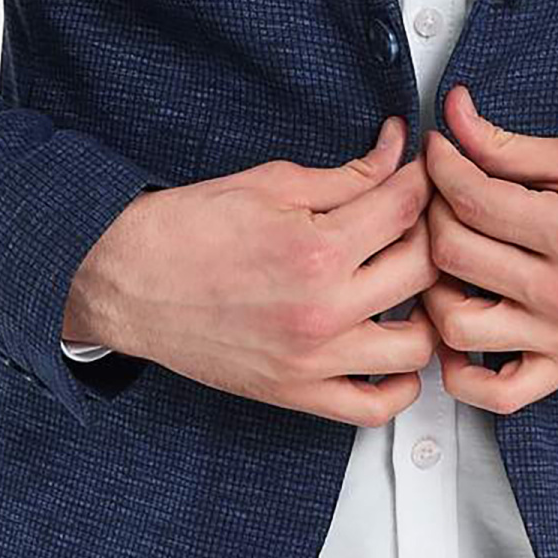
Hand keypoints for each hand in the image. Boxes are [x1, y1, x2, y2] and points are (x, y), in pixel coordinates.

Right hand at [62, 118, 439, 423]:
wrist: (127, 282)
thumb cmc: (187, 230)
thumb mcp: (270, 183)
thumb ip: (346, 174)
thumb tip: (394, 149)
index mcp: (316, 248)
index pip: (406, 206)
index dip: (422, 178)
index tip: (420, 172)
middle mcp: (322, 310)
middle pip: (424, 269)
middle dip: (430, 233)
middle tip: (417, 219)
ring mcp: (312, 359)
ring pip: (417, 345)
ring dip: (425, 311)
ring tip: (409, 285)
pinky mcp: (296, 394)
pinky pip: (373, 408)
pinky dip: (399, 384)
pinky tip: (393, 348)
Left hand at [416, 81, 557, 413]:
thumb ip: (514, 147)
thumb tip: (458, 118)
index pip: (470, 198)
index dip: (441, 165)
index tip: (439, 150)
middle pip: (453, 255)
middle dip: (431, 212)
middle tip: (439, 193)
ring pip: (458, 327)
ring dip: (433, 290)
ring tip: (444, 261)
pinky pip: (499, 396)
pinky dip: (463, 376)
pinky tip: (458, 337)